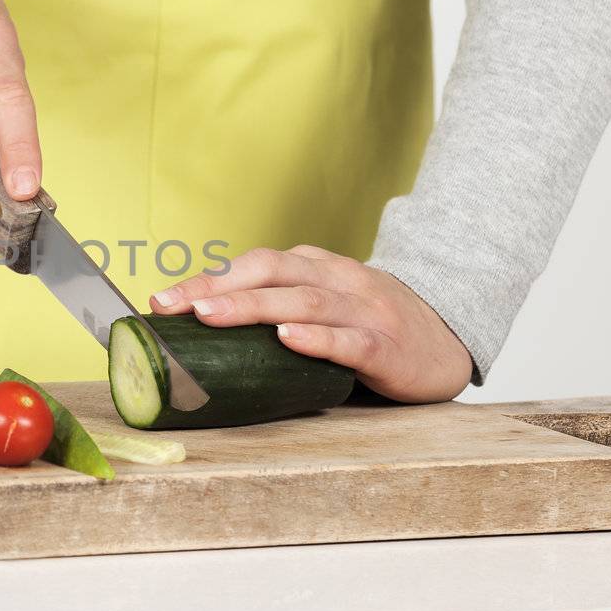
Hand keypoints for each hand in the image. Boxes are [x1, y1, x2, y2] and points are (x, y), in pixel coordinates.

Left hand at [149, 245, 471, 402]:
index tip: (161, 300)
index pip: (254, 264)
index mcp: (316, 268)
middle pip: (271, 274)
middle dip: (216, 289)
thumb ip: (280, 306)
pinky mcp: (386, 347)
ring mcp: (364, 311)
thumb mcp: (325, 302)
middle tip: (174, 307)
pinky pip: (347, 340)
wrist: (449, 337)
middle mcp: (337, 280)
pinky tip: (287, 340)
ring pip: (303, 302)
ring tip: (211, 315)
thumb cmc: (372, 325)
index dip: (207, 278)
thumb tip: (204, 329)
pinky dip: (315, 339)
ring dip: (252, 306)